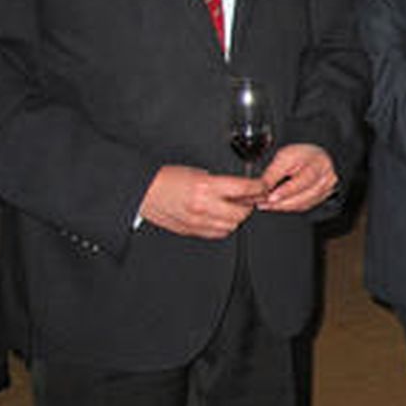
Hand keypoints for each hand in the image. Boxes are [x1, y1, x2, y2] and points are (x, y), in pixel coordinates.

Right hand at [139, 164, 266, 238]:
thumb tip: (240, 189)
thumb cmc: (167, 178)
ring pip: (231, 226)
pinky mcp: (191, 230)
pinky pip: (217, 233)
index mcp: (205, 186)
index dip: (258, 188)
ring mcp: (197, 221)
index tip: (262, 187)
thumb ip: (219, 182)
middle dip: (249, 205)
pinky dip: (224, 226)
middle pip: (241, 213)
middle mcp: (202, 206)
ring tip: (234, 208)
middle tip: (249, 199)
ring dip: (237, 217)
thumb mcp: (197, 172)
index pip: (243, 189)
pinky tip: (221, 218)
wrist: (143, 191)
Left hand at [257, 143, 339, 212]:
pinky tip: (277, 205)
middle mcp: (327, 178)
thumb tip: (261, 188)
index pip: (304, 179)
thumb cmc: (301, 155)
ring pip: (303, 203)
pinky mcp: (322, 198)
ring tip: (266, 205)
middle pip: (305, 195)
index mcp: (319, 163)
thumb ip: (273, 173)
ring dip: (283, 206)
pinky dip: (288, 207)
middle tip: (263, 203)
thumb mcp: (284, 156)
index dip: (286, 190)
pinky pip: (304, 206)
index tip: (270, 197)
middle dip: (281, 201)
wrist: (313, 158)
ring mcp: (327, 189)